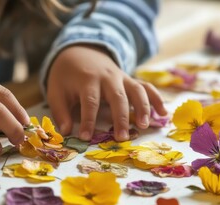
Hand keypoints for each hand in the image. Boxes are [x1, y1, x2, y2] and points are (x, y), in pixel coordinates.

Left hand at [47, 44, 166, 141]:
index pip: (90, 101)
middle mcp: (108, 77)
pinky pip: (146, 87)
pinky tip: (163, 113)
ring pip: (136, 90)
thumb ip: (60, 111)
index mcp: (87, 79)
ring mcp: (122, 77)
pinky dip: (156, 98)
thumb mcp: (56, 90)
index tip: (85, 137)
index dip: (88, 120)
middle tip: (121, 138)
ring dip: (143, 108)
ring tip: (144, 126)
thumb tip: (66, 131)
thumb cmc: (66, 76)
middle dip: (121, 117)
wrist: (80, 51)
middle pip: (118, 97)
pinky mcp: (130, 80)